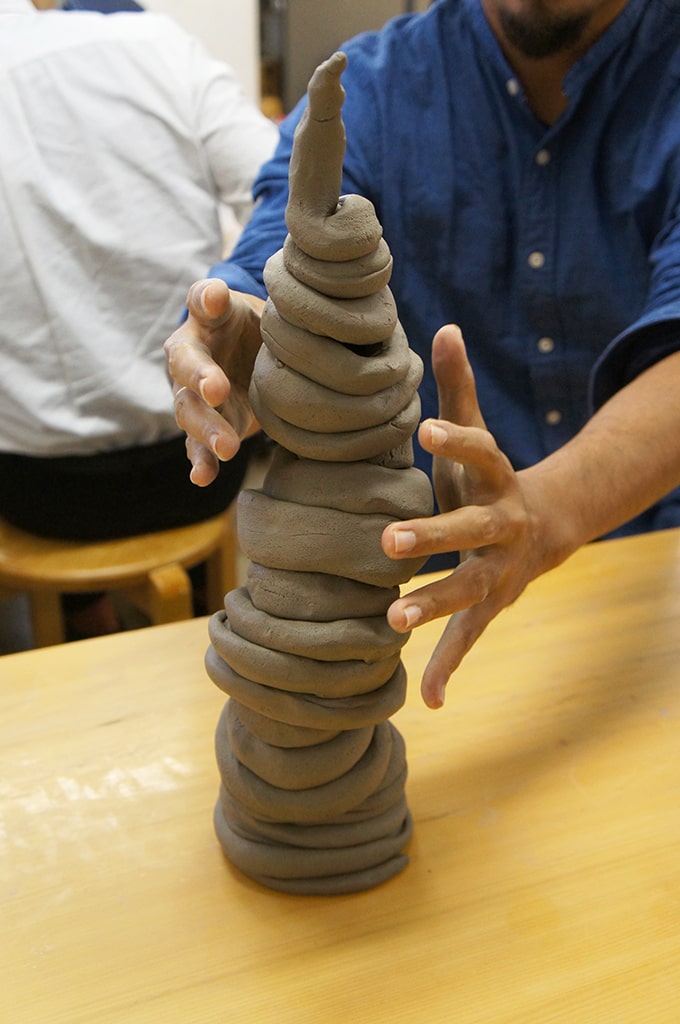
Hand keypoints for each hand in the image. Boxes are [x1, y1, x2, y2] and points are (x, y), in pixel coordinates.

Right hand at [164, 279, 262, 485]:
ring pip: (189, 411)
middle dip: (200, 378)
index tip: (215, 300)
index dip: (208, 300)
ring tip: (226, 447)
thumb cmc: (258, 329)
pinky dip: (200, 462)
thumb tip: (234, 296)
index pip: (202, 303)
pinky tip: (203, 477)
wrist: (252, 361)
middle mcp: (190, 354)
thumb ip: (255, 306)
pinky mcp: (204, 425)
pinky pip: (196, 445)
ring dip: (206, 429)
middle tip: (216, 390)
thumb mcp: (261, 309)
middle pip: (186, 366)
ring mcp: (192, 393)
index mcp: (207, 318)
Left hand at [382, 325, 546, 708]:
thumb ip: (458, 389)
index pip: (481, 451)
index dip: (458, 439)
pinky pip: (471, 638)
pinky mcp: (491, 604)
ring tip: (393, 621)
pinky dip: (449, 667)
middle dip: (433, 537)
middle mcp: (501, 525)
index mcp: (496, 477)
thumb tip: (445, 327)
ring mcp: (499, 570)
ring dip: (434, 606)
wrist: (543, 528)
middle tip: (388, 541)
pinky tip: (429, 700)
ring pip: (469, 590)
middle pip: (470, 529)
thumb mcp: (475, 435)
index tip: (429, 428)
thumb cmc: (488, 479)